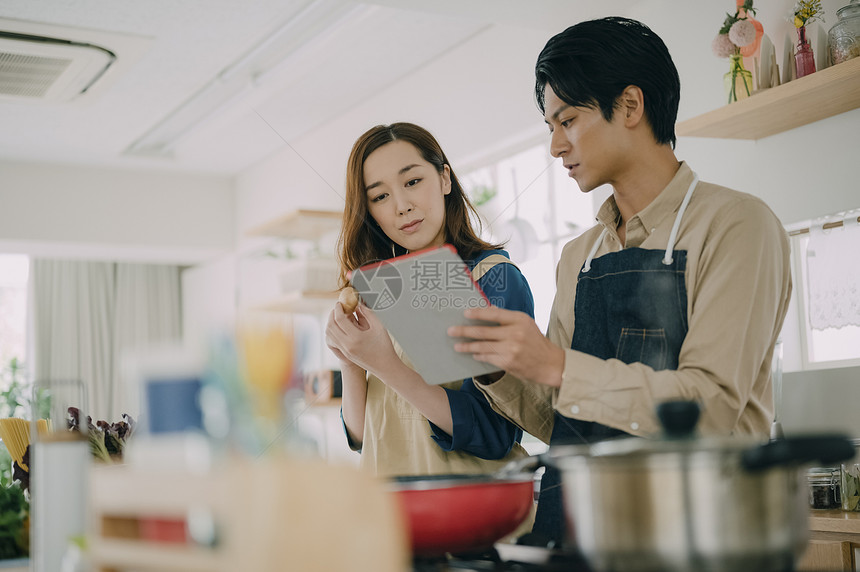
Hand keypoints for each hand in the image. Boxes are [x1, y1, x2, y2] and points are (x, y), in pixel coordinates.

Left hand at [325, 302, 399, 376]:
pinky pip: (333, 340)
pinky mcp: (345, 354)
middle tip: (337, 308)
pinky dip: (333, 331)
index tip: (340, 303)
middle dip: (332, 315)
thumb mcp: (379, 327)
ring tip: (338, 316)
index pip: (340, 319)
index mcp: (356, 338)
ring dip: (331, 323)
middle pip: (331, 326)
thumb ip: (368, 313)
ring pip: (329, 334)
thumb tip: (359, 304)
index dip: (338, 309)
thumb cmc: (384, 346)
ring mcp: (345, 350)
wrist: (385, 366)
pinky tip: (340, 327)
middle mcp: (347, 345)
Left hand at [448, 306, 564, 386]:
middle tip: (451, 331)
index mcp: (520, 319)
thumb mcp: (526, 324)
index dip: (478, 313)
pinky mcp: (508, 362)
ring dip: (467, 346)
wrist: (550, 364)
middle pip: (484, 331)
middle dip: (464, 331)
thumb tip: (488, 309)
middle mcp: (515, 333)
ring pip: (483, 346)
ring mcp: (511, 349)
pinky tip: (474, 354)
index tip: (465, 313)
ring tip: (457, 346)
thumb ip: (508, 318)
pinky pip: (488, 358)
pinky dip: (479, 356)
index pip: (494, 313)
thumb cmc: (535, 342)